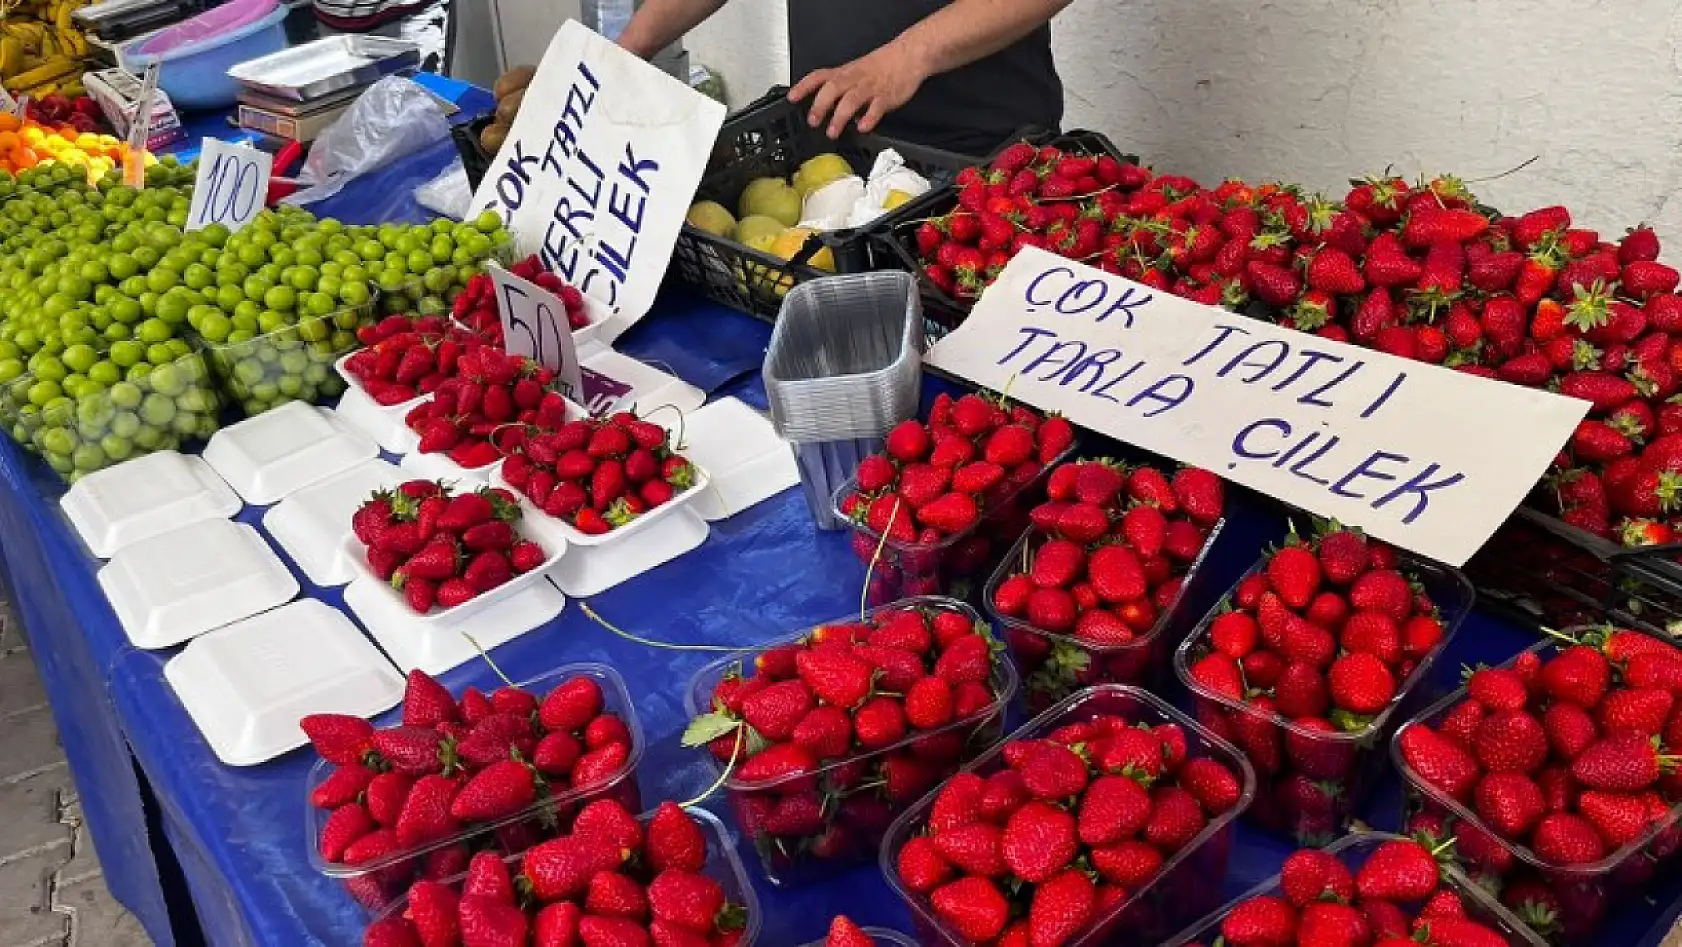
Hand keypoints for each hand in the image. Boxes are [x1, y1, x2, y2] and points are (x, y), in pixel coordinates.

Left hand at [788, 42, 927, 138]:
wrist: (909, 55)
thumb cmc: (882, 65)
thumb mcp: (856, 72)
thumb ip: (841, 91)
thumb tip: (828, 110)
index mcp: (845, 73)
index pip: (819, 76)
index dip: (804, 86)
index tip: (792, 97)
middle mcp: (854, 79)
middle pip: (832, 89)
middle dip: (820, 105)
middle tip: (812, 121)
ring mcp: (870, 88)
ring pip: (851, 100)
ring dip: (839, 116)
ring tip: (832, 132)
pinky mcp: (887, 96)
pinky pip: (877, 108)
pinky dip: (869, 118)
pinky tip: (863, 128)